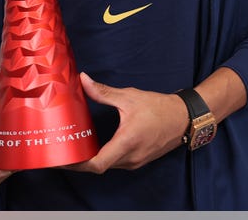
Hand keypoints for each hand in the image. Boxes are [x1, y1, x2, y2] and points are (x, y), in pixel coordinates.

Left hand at [65, 72, 187, 172]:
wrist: (184, 118)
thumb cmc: (160, 108)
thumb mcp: (129, 97)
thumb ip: (104, 92)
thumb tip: (83, 80)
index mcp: (127, 142)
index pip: (97, 164)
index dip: (78, 164)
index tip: (63, 157)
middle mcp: (131, 157)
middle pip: (98, 167)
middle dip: (80, 160)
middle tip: (63, 149)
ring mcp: (136, 161)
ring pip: (107, 165)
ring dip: (92, 159)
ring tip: (75, 147)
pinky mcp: (139, 160)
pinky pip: (116, 163)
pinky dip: (103, 157)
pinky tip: (95, 145)